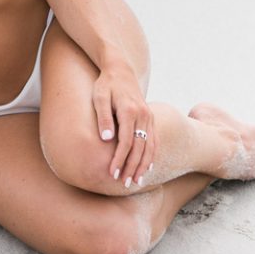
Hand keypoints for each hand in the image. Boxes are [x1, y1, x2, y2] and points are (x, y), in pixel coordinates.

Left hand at [91, 60, 155, 187]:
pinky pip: (155, 140)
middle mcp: (143, 115)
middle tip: (125, 184)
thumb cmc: (106, 84)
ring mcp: (149, 116)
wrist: (120, 70)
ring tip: (137, 181)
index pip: (126, 142)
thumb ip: (103, 117)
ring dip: (144, 165)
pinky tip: (148, 167)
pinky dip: (152, 155)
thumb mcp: (99, 97)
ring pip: (150, 146)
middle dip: (132, 167)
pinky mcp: (151, 118)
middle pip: (140, 147)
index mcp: (130, 110)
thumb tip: (106, 139)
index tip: (112, 173)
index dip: (119, 159)